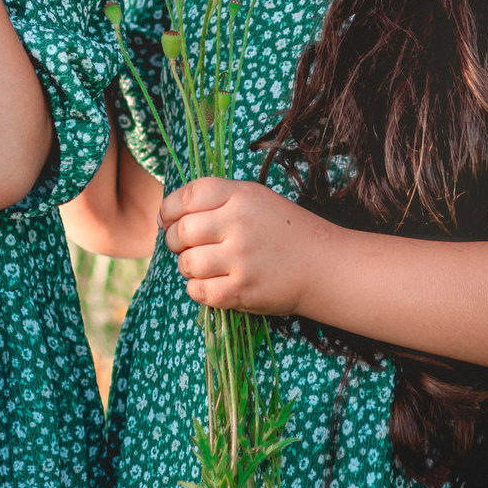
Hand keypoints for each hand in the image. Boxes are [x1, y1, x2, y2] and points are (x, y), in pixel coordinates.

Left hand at [158, 177, 331, 316]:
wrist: (323, 265)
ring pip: (187, 264)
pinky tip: (212, 283)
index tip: (168, 220)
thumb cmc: (282, 230)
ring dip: (188, 266)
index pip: (186, 197)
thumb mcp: (254, 199)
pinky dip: (198, 289)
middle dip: (175, 241)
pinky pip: (199, 291)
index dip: (169, 210)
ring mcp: (240, 259)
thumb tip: (165, 217)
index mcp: (240, 196)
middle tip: (187, 246)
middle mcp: (238, 224)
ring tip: (204, 265)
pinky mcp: (243, 290)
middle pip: (181, 232)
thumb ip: (215, 200)